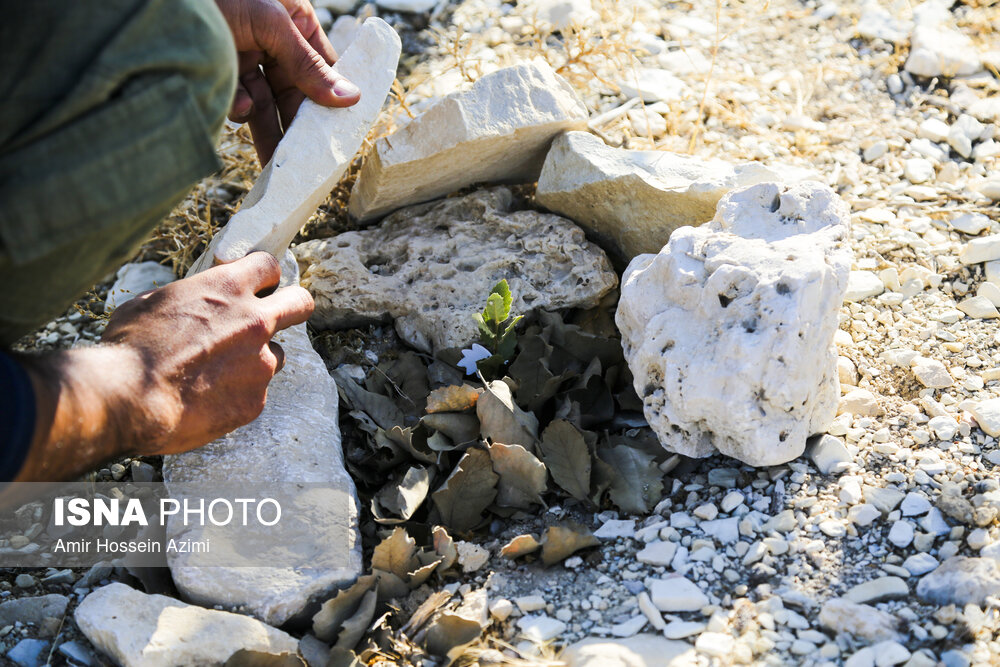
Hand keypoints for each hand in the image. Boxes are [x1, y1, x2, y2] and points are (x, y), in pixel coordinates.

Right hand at [14, 253, 313, 480]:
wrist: (129, 399)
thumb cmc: (130, 347)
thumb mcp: (152, 302)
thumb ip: (187, 298)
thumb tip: (191, 303)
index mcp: (229, 288)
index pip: (269, 266)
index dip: (263, 276)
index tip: (256, 286)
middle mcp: (256, 322)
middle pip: (301, 303)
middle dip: (291, 307)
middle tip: (274, 319)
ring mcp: (261, 363)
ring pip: (277, 355)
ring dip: (256, 360)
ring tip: (218, 373)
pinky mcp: (256, 400)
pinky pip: (255, 393)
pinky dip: (237, 395)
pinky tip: (207, 401)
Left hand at [215, 0, 360, 164]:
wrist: (147, 2)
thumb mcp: (270, 21)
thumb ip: (306, 63)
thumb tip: (349, 97)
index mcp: (296, 22)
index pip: (324, 68)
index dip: (333, 99)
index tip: (339, 132)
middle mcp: (275, 42)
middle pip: (295, 93)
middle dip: (298, 125)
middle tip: (306, 160)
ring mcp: (247, 58)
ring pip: (266, 104)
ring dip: (270, 130)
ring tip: (275, 161)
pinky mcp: (221, 72)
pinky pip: (237, 101)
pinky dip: (239, 109)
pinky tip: (239, 108)